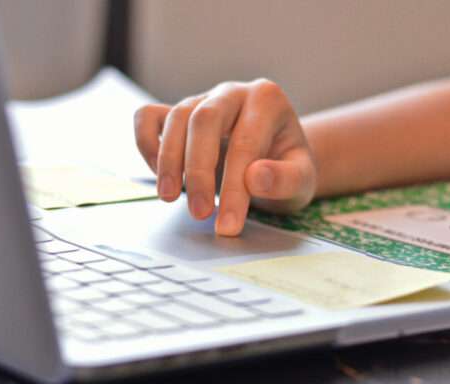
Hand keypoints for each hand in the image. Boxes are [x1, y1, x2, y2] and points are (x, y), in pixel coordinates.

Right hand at [134, 79, 316, 235]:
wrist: (275, 162)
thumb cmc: (287, 169)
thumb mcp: (303, 180)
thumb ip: (286, 179)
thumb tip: (255, 177)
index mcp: (267, 100)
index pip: (246, 143)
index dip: (235, 187)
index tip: (228, 224)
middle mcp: (232, 92)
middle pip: (204, 120)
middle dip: (198, 170)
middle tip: (199, 213)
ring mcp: (201, 99)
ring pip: (176, 117)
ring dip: (168, 160)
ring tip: (169, 198)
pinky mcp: (177, 114)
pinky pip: (148, 117)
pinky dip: (146, 143)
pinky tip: (157, 174)